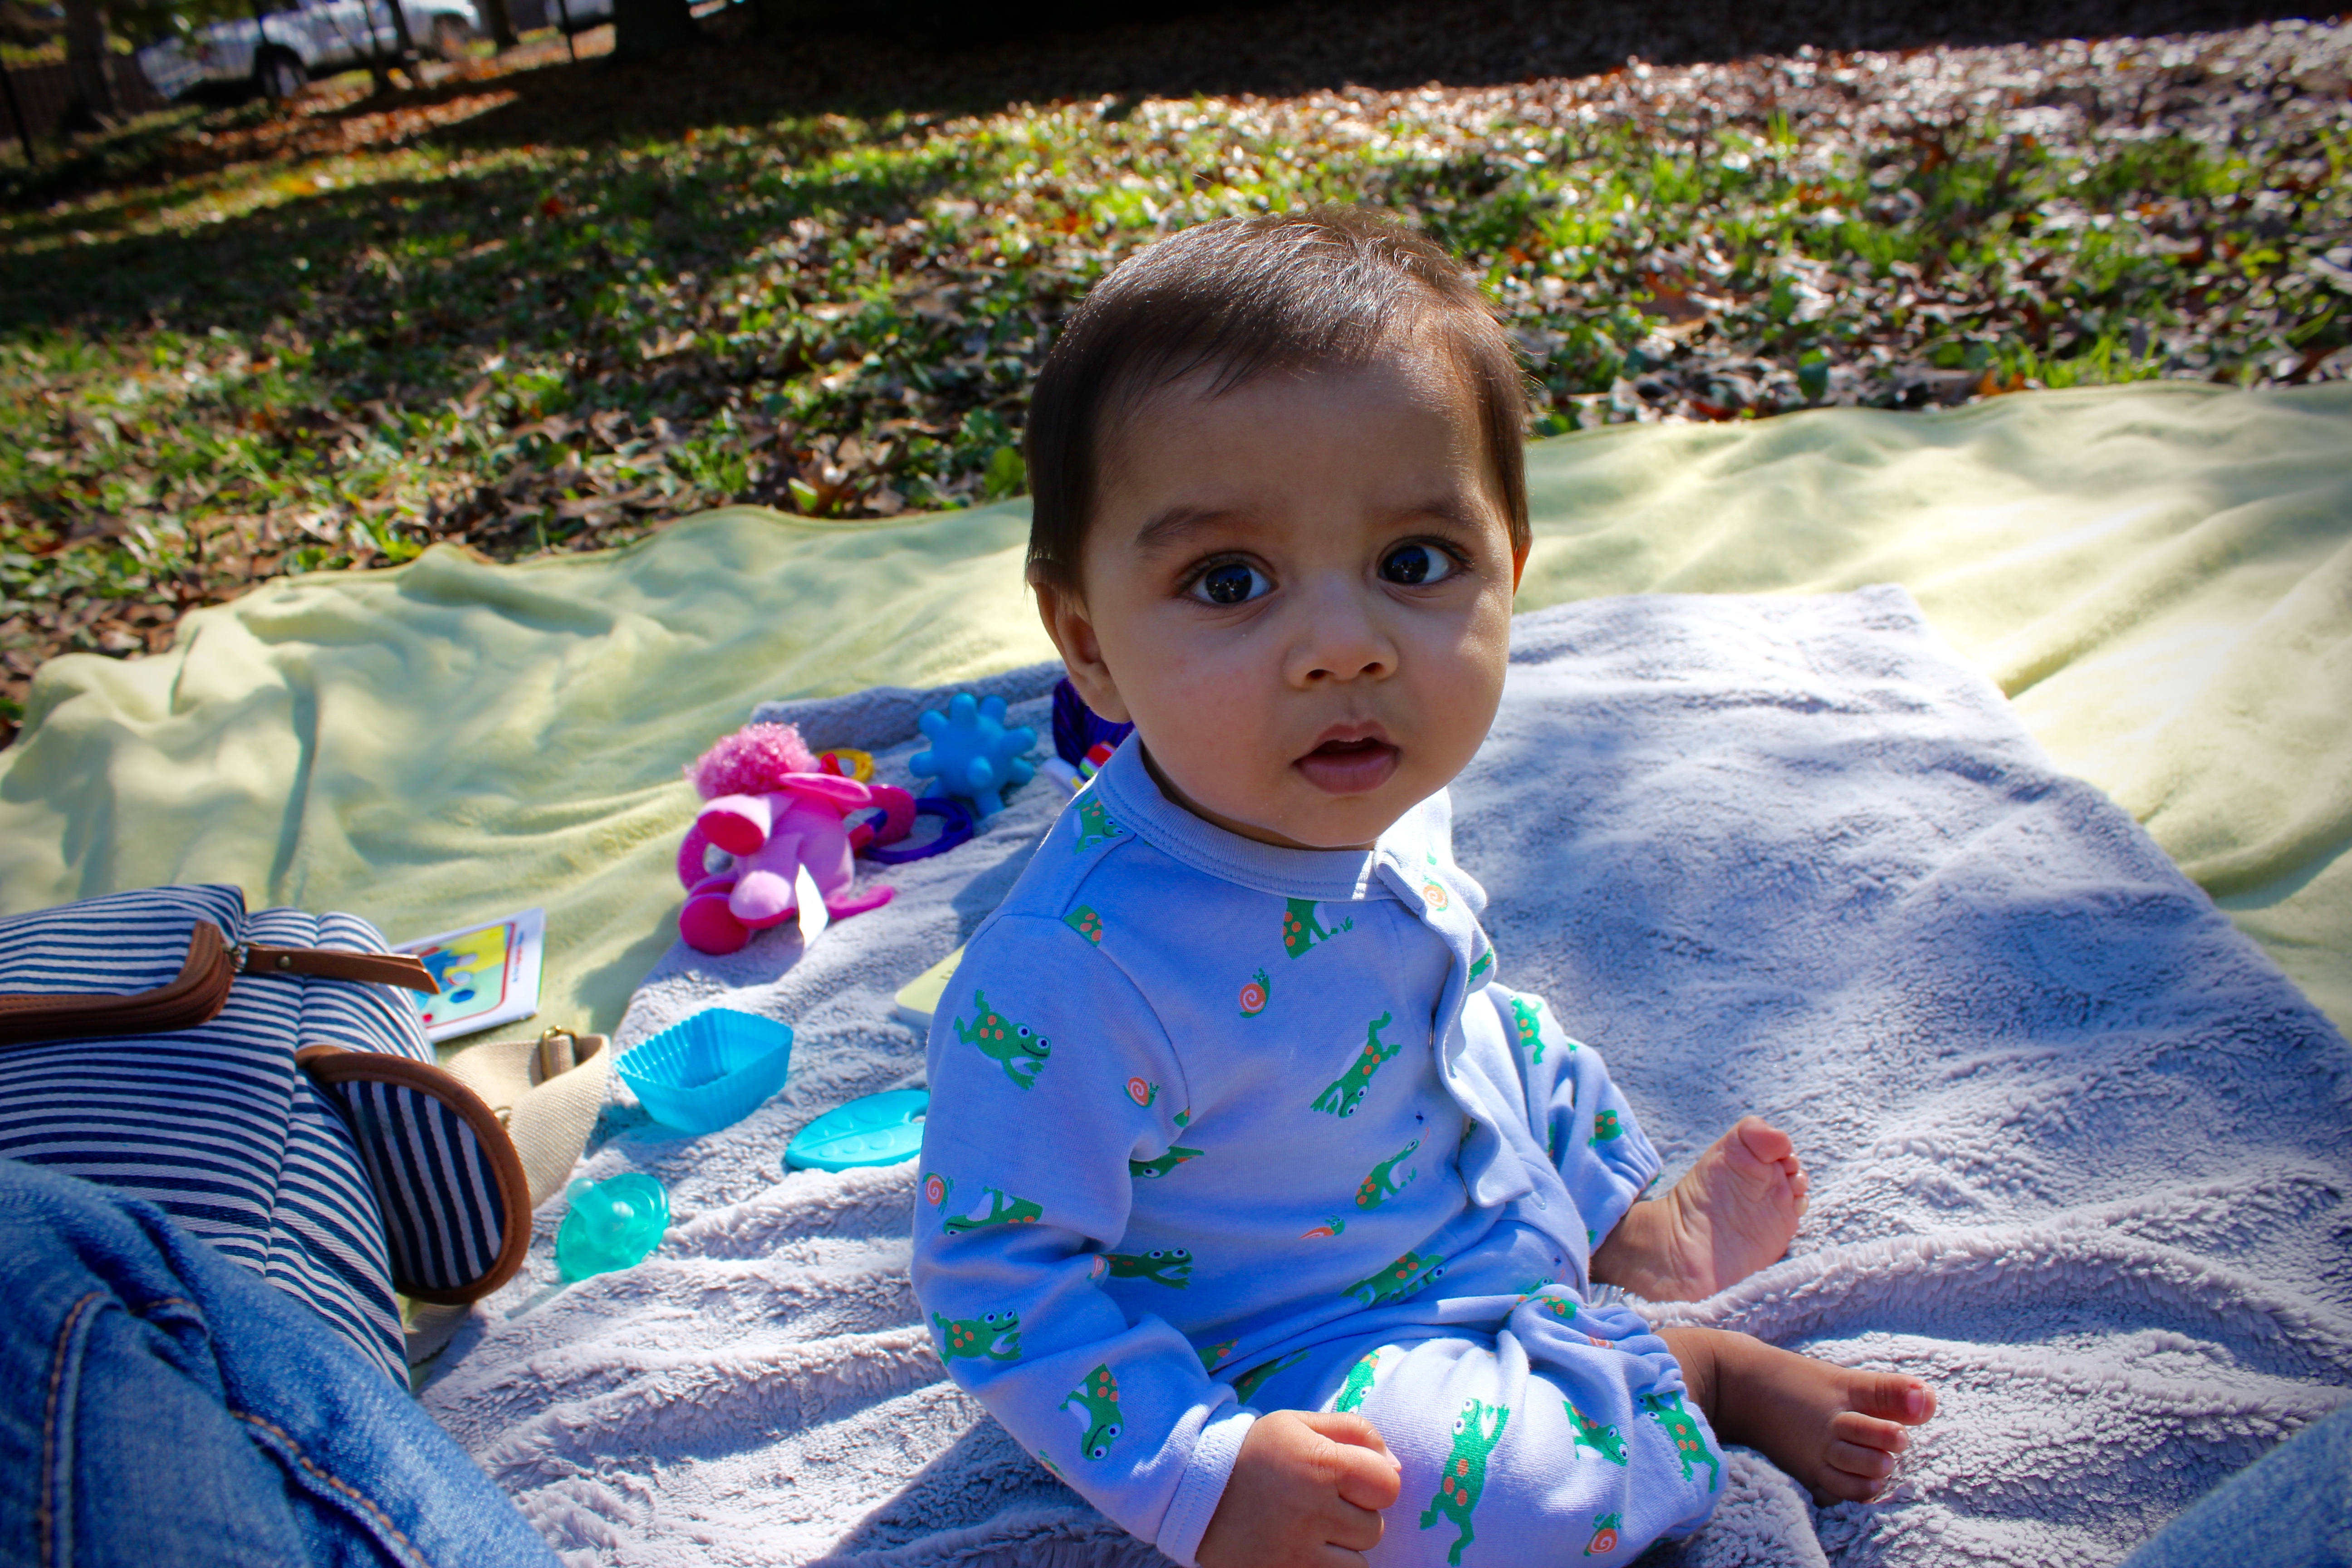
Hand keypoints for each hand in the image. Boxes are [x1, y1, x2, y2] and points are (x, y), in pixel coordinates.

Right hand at [1196, 1409, 1401, 1567]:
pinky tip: (1302, 1550)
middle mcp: (1311, 1509)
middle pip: (1374, 1528)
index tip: (1350, 1480)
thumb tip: (1395, 1468)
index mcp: (1319, 1463)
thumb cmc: (1257, 1454)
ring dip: (1341, 1549)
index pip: (1387, 1486)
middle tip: (1319, 1504)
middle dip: (1354, 1516)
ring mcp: (1297, 1551)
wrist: (1194, 1491)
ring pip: (1359, 1563)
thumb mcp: (1300, 1424)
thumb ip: (1355, 1432)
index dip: (1373, 1482)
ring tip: (1308, 1529)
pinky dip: (1325, 1567)